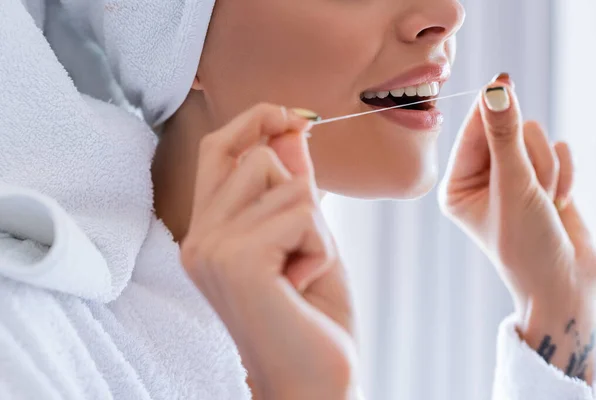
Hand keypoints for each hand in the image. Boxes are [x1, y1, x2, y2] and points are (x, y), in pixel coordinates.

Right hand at [180, 104, 355, 399]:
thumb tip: (291, 128)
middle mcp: (199, 237)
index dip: (253, 121)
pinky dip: (320, 248)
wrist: (312, 379)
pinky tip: (301, 284)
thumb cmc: (311, 313)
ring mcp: (213, 248)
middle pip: (259, 157)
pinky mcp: (238, 261)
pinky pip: (304, 213)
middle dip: (299, 196)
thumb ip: (293, 182)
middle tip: (298, 252)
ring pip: (289, 183)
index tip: (291, 117)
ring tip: (300, 272)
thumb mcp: (305, 236)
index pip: (217, 149)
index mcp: (208, 230)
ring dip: (315, 229)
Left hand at [439, 75, 595, 382]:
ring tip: (546, 201)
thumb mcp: (514, 187)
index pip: (472, 133)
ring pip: (534, 138)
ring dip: (547, 168)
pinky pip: (555, 149)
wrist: (567, 284)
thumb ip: (505, 136)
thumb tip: (497, 89)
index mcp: (457, 186)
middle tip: (534, 188)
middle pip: (506, 131)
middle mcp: (480, 179)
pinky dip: (564, 172)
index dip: (489, 108)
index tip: (504, 80)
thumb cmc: (528, 245)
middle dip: (528, 158)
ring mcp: (511, 178)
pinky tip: (560, 199)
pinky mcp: (539, 178)